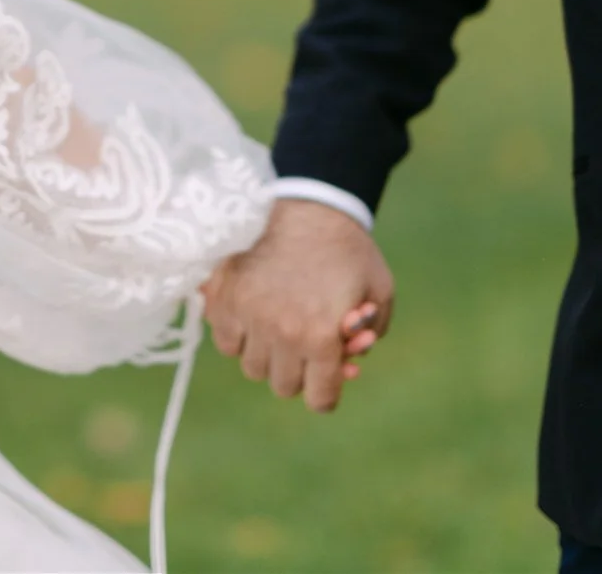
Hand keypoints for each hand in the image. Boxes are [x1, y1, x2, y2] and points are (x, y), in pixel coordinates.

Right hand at [201, 198, 391, 412]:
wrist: (309, 200)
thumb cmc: (348, 248)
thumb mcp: (379, 291)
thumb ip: (371, 333)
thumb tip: (350, 362)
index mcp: (320, 337)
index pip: (319, 399)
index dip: (328, 393)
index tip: (326, 381)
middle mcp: (280, 333)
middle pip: (283, 386)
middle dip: (299, 371)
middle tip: (305, 347)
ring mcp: (247, 314)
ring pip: (252, 367)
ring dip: (267, 355)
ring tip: (279, 327)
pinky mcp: (222, 296)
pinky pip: (225, 341)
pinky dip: (238, 335)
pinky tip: (254, 314)